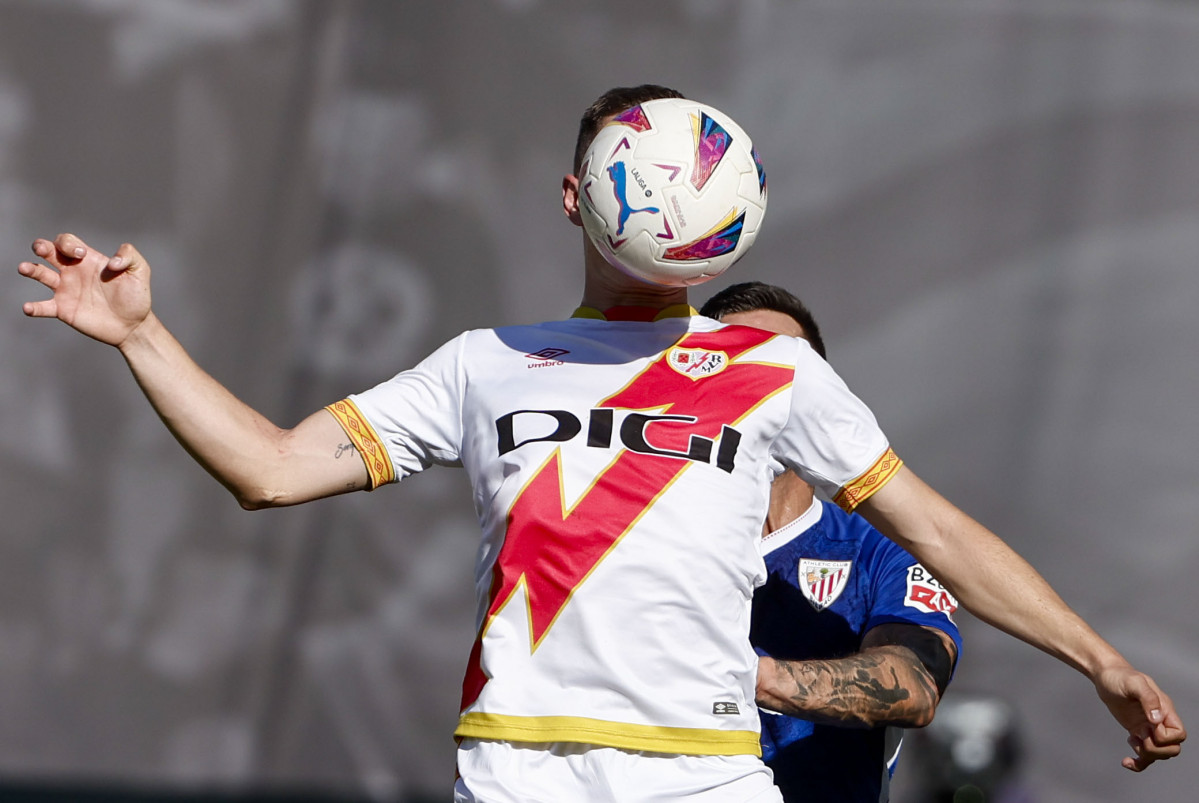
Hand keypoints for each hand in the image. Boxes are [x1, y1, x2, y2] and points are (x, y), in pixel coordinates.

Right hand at [19, 233, 151, 347]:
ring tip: (24, 268)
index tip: (80, 254)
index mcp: (88, 259)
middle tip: (41, 249)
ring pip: (40, 274)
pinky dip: (33, 307)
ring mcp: (66, 290)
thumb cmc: (136, 296)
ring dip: (30, 269)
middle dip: (42, 246)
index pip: (67, 241)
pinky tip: (28, 308)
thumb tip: (113, 261)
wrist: (133, 325)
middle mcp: (72, 271)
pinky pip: (43, 307)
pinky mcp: (64, 310)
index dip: (68, 243)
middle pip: (49, 252)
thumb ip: (130, 256)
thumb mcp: (140, 271)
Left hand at [1093, 664, 1185, 770]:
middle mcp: (1160, 721)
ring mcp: (1148, 729)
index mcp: (1165, 710)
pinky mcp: (1137, 733)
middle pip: (1172, 749)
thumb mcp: (1134, 683)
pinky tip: (1126, 762)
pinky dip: (1138, 763)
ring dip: (1146, 754)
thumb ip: (1148, 698)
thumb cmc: (1120, 676)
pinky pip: (1144, 756)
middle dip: (1156, 749)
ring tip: (1131, 739)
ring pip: (1159, 754)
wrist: (1105, 676)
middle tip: (1139, 736)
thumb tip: (1157, 719)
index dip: (1166, 737)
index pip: (1179, 734)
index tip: (1148, 727)